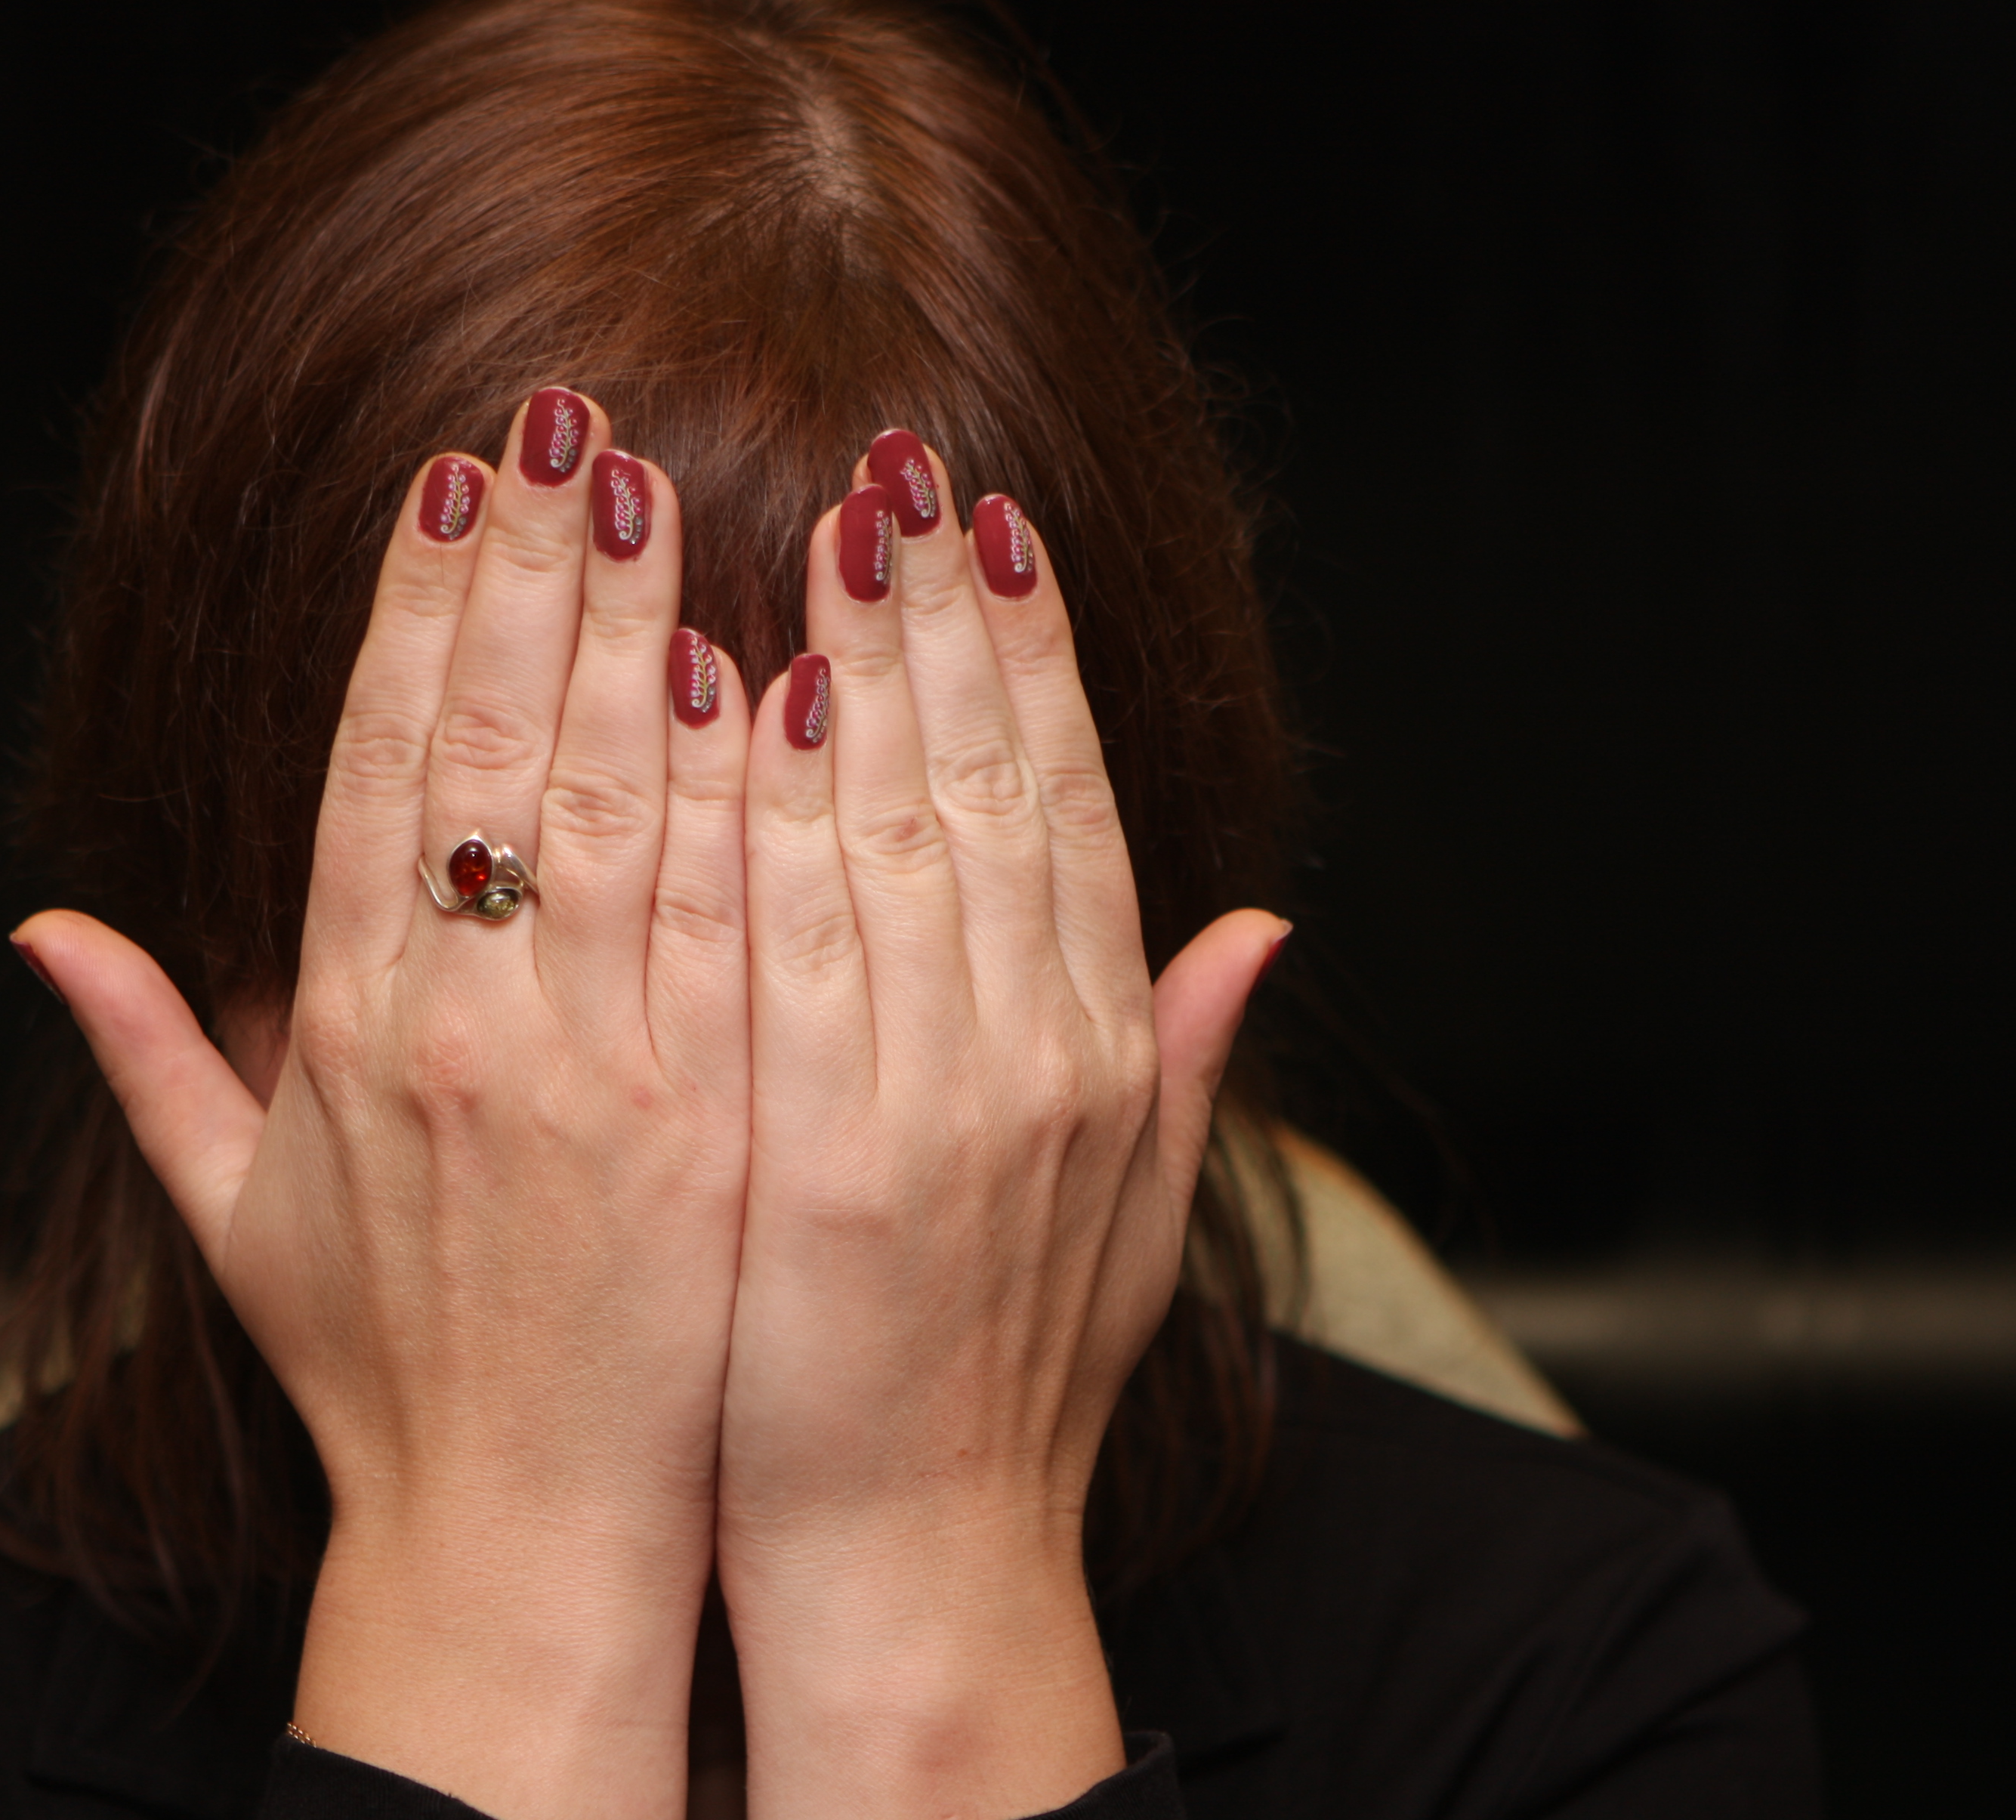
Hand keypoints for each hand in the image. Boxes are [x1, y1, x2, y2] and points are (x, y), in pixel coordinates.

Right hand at [13, 388, 750, 1819]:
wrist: (517, 1530)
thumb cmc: (388, 1370)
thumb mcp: (232, 1215)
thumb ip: (150, 1055)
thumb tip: (44, 926)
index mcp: (341, 1029)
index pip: (376, 769)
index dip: (408, 613)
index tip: (448, 485)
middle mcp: (449, 1027)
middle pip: (483, 749)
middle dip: (523, 571)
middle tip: (561, 422)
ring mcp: (579, 1069)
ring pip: (597, 806)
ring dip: (625, 632)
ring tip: (656, 487)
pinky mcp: (695, 1121)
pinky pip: (715, 920)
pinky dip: (730, 792)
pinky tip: (755, 673)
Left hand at [720, 439, 1284, 1819]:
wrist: (919, 1555)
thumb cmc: (998, 1375)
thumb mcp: (1130, 1214)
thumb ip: (1183, 1053)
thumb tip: (1265, 927)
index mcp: (1094, 1053)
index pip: (1070, 807)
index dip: (1034, 657)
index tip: (989, 527)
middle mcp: (1036, 1057)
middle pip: (993, 788)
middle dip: (948, 613)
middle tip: (902, 461)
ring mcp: (939, 1106)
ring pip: (907, 835)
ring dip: (870, 666)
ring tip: (828, 520)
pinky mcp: (828, 1163)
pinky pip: (798, 949)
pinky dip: (781, 816)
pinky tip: (750, 697)